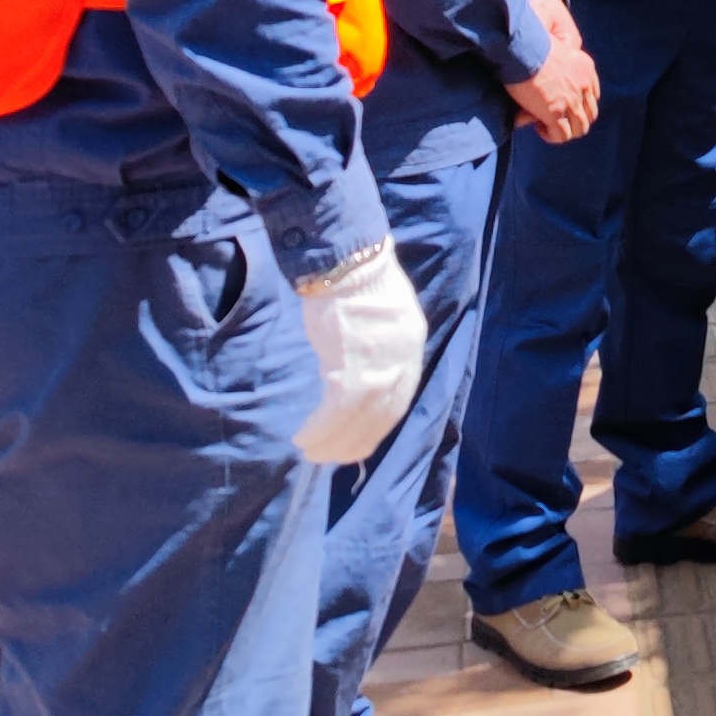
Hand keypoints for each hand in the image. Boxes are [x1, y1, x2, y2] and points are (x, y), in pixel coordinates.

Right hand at [293, 247, 424, 466]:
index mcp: (411, 345)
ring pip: (357, 419)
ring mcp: (378, 365)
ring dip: (332, 441)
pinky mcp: (349, 366)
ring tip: (313, 452)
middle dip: (357, 441)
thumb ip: (381, 345)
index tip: (360, 441)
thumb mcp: (382, 314)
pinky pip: (336, 411)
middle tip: (333, 457)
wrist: (345, 258)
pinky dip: (320, 429)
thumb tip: (364, 369)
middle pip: (382, 415)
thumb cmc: (355, 281)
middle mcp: (402, 360)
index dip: (378, 425)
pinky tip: (305, 438)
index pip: (400, 398)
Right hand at [505, 0, 597, 143]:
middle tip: (555, 119)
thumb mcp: (556, 46)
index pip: (592, 96)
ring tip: (546, 125)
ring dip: (564, 131)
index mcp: (586, 67)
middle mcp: (583, 85)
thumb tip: (559, 66)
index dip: (579, 106)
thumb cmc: (529, 43)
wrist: (520, 46)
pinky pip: (562, 135)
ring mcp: (571, 99)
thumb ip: (561, 60)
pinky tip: (539, 127)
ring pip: (579, 129)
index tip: (562, 106)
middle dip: (574, 121)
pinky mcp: (555, 111)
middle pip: (590, 115)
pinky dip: (552, 136)